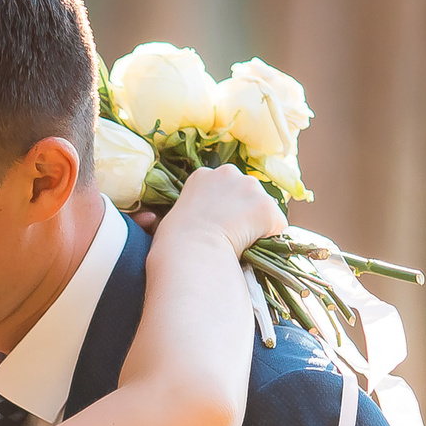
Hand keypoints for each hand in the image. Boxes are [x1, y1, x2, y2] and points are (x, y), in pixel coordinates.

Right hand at [162, 164, 284, 254]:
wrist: (190, 251)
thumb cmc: (172, 243)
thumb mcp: (169, 218)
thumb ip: (181, 211)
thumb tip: (148, 218)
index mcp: (204, 175)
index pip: (226, 188)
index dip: (225, 209)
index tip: (217, 225)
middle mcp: (230, 173)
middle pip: (248, 193)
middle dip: (244, 213)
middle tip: (230, 236)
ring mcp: (251, 189)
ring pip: (264, 209)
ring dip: (257, 226)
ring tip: (238, 245)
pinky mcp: (267, 208)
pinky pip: (277, 227)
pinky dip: (269, 239)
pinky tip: (251, 249)